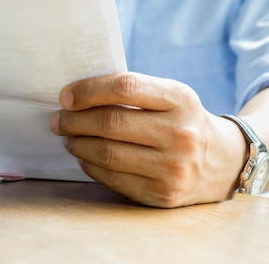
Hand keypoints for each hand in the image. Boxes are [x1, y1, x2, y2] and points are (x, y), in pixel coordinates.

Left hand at [49, 72, 247, 207]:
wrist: (222, 161)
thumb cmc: (180, 120)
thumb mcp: (168, 96)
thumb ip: (130, 92)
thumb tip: (73, 97)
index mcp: (180, 100)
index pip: (124, 87)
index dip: (88, 90)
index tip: (65, 97)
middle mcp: (180, 134)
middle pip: (110, 123)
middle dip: (74, 121)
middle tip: (58, 120)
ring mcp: (172, 167)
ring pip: (107, 154)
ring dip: (78, 144)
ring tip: (68, 137)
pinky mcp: (162, 194)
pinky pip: (112, 178)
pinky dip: (90, 165)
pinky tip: (85, 156)